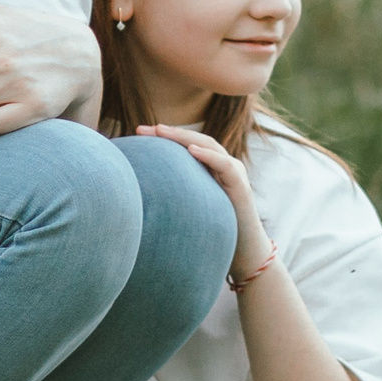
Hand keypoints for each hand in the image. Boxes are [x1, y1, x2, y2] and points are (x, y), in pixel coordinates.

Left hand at [137, 123, 271, 277]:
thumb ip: (172, 199)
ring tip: (162, 131)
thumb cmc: (214, 231)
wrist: (243, 251)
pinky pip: (226, 166)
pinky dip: (209, 156)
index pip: (185, 145)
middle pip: (194, 141)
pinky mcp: (241, 187)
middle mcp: (222, 166)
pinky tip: (192, 150)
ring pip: (210, 146)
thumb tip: (138, 198)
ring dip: (185, 138)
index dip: (164, 137)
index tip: (138, 132)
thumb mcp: (189, 210)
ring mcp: (233, 174)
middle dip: (169, 133)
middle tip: (143, 129)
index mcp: (208, 169)